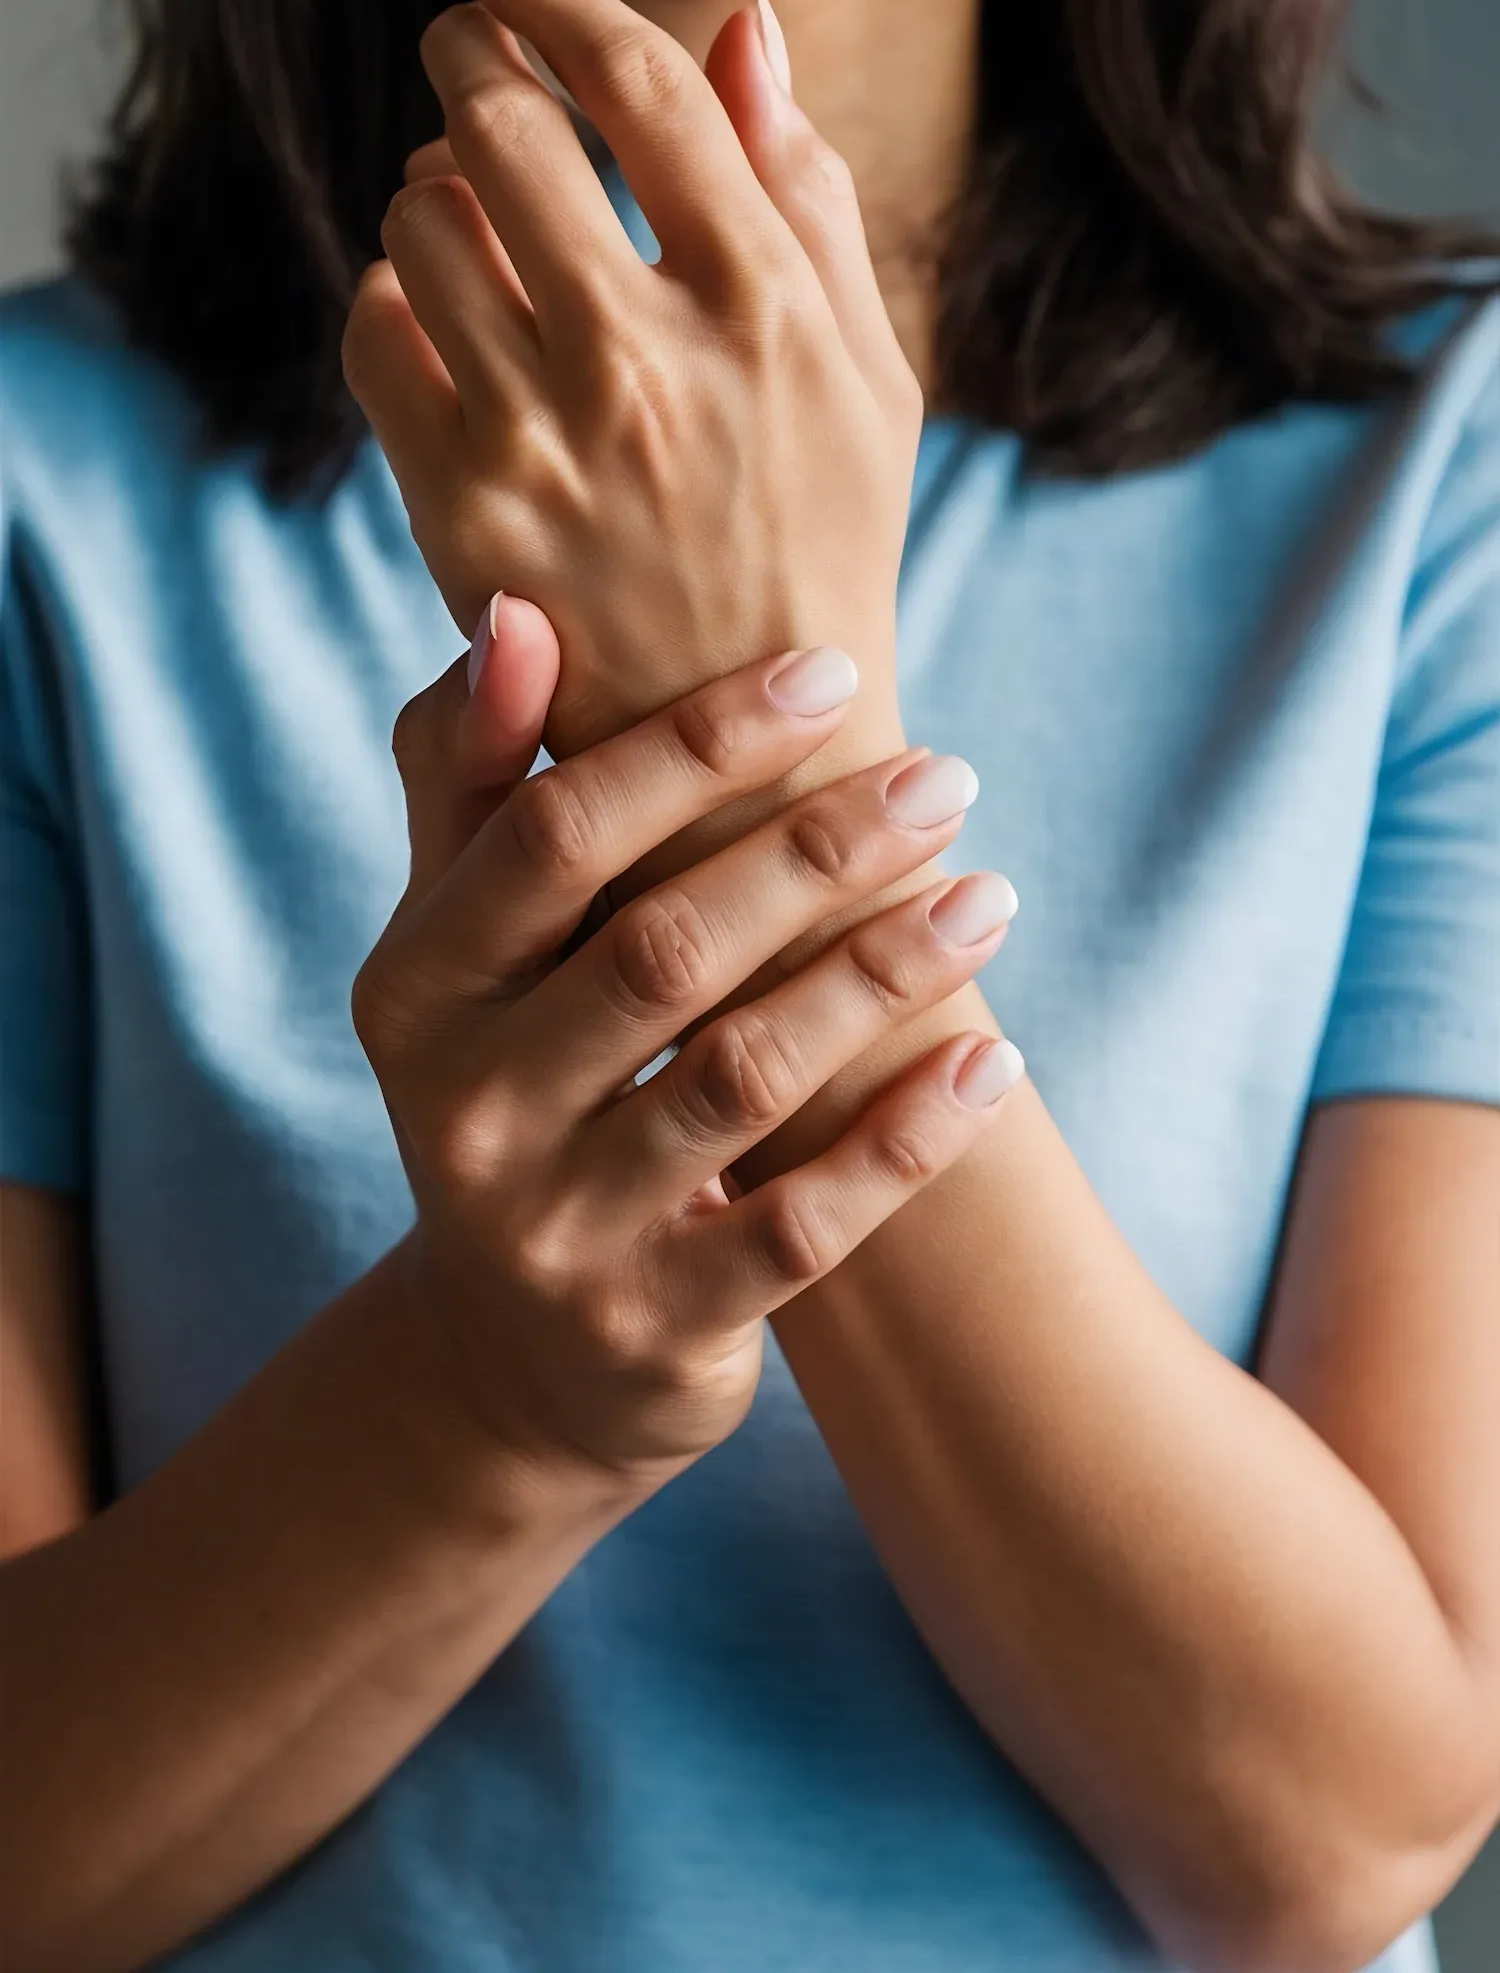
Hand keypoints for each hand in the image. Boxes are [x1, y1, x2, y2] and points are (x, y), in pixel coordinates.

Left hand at [341, 0, 921, 763]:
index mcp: (769, 306)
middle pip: (496, 120)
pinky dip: (392, 292)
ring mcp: (546, 438)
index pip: (635, 82)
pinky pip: (374, 330)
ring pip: (419, 217)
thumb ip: (805, 187)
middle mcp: (651, 360)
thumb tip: (743, 19)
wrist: (752, 753)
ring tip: (473, 214)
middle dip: (460, 54)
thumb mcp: (866, 363)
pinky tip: (440, 313)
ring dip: (430, 183)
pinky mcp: (460, 507)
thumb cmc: (823, 536)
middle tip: (463, 54)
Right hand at [356, 599, 1020, 1491]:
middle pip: (661, 950)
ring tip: (993, 896)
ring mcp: (555, 1232)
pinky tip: (994, 1057)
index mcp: (415, 987)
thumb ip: (474, 782)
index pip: (555, 836)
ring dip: (881, 976)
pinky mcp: (654, 1330)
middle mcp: (464, 1111)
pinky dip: (908, 1139)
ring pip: (743, 1079)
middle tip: (949, 779)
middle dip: (816, 850)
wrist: (507, 1361)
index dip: (695, 746)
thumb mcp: (460, 950)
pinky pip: (805, 1226)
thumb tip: (515, 611)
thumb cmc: (513, 1085)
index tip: (832, 673)